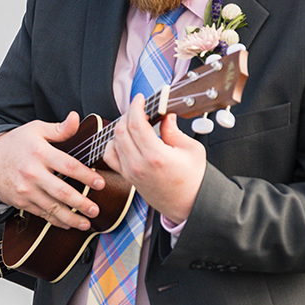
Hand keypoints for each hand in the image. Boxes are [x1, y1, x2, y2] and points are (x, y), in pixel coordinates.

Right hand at [0, 113, 104, 230]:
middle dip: (81, 203)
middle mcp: (33, 173)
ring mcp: (26, 190)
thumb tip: (75, 118)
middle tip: (95, 210)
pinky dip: (56, 221)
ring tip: (86, 224)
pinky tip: (68, 224)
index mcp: (40, 153)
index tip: (100, 183)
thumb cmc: (16, 144)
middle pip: (62, 191)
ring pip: (52, 207)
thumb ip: (59, 128)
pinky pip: (41, 214)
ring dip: (71, 218)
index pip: (68, 166)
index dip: (86, 176)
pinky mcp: (21, 202)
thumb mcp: (36, 129)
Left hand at [103, 101, 205, 223]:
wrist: (190, 205)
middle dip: (129, 114)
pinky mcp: (128, 177)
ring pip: (113, 142)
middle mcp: (139, 165)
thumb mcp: (191, 149)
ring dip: (121, 128)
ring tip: (135, 123)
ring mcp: (130, 172)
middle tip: (140, 108)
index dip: (136, 106)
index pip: (136, 123)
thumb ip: (174, 130)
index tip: (140, 99)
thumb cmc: (194, 180)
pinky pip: (111, 157)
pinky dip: (114, 144)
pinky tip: (125, 139)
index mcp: (156, 156)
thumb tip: (165, 116)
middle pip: (121, 130)